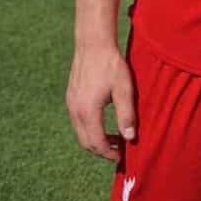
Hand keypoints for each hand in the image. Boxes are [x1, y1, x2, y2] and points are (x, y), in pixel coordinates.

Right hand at [66, 44, 136, 160]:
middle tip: (118, 150)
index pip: (96, 143)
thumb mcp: (124, 90)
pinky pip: (77, 121)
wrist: (93, 44)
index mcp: (88, 112)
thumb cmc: (111, 65)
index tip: (121, 156)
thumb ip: (126, 115)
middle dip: (101, 150)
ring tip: (113, 138)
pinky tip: (102, 122)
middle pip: (86, 142)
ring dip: (95, 139)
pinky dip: (89, 129)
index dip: (109, 153)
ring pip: (80, 132)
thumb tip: (130, 138)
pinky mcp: (70, 97)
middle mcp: (75, 111)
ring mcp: (70, 104)